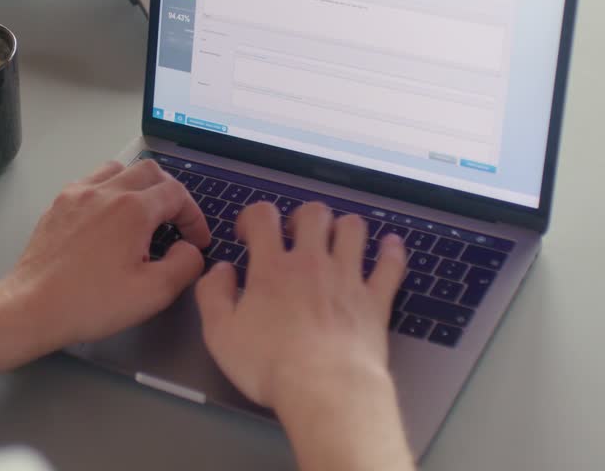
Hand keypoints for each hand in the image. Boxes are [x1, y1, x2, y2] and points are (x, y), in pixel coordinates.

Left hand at [0, 160, 210, 375]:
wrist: (33, 307)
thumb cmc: (91, 302)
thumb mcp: (154, 293)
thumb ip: (186, 264)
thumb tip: (189, 249)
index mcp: (133, 209)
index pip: (177, 194)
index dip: (194, 217)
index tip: (196, 241)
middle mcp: (105, 191)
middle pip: (150, 171)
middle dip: (171, 194)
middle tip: (175, 223)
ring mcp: (77, 194)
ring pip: (119, 169)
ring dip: (139, 186)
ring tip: (143, 215)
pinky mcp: (58, 205)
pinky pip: (91, 182)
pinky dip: (109, 192)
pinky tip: (108, 219)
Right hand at [194, 201, 406, 411]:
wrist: (326, 389)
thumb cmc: (270, 366)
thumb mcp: (220, 335)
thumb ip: (213, 295)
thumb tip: (220, 269)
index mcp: (273, 268)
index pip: (263, 217)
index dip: (254, 216)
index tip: (249, 234)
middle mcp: (312, 263)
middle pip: (314, 214)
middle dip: (303, 217)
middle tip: (295, 236)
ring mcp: (349, 278)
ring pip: (353, 229)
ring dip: (344, 227)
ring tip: (336, 241)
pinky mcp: (376, 299)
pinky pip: (390, 264)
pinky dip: (391, 251)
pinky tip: (389, 245)